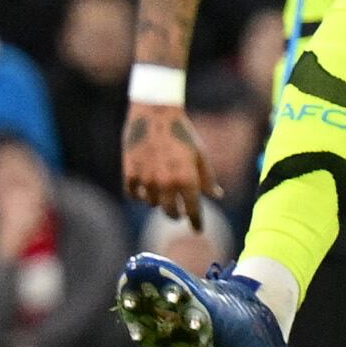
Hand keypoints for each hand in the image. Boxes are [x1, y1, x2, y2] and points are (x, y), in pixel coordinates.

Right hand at [119, 100, 208, 217]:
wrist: (155, 115)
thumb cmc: (183, 135)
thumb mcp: (200, 156)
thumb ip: (207, 179)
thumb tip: (217, 196)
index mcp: (187, 178)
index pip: (193, 209)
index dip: (196, 222)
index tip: (198, 230)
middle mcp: (166, 183)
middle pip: (170, 212)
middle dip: (176, 214)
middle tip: (179, 212)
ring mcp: (146, 180)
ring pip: (152, 204)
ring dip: (159, 201)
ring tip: (163, 190)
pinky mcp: (129, 174)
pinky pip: (133, 195)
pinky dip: (139, 195)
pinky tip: (145, 189)